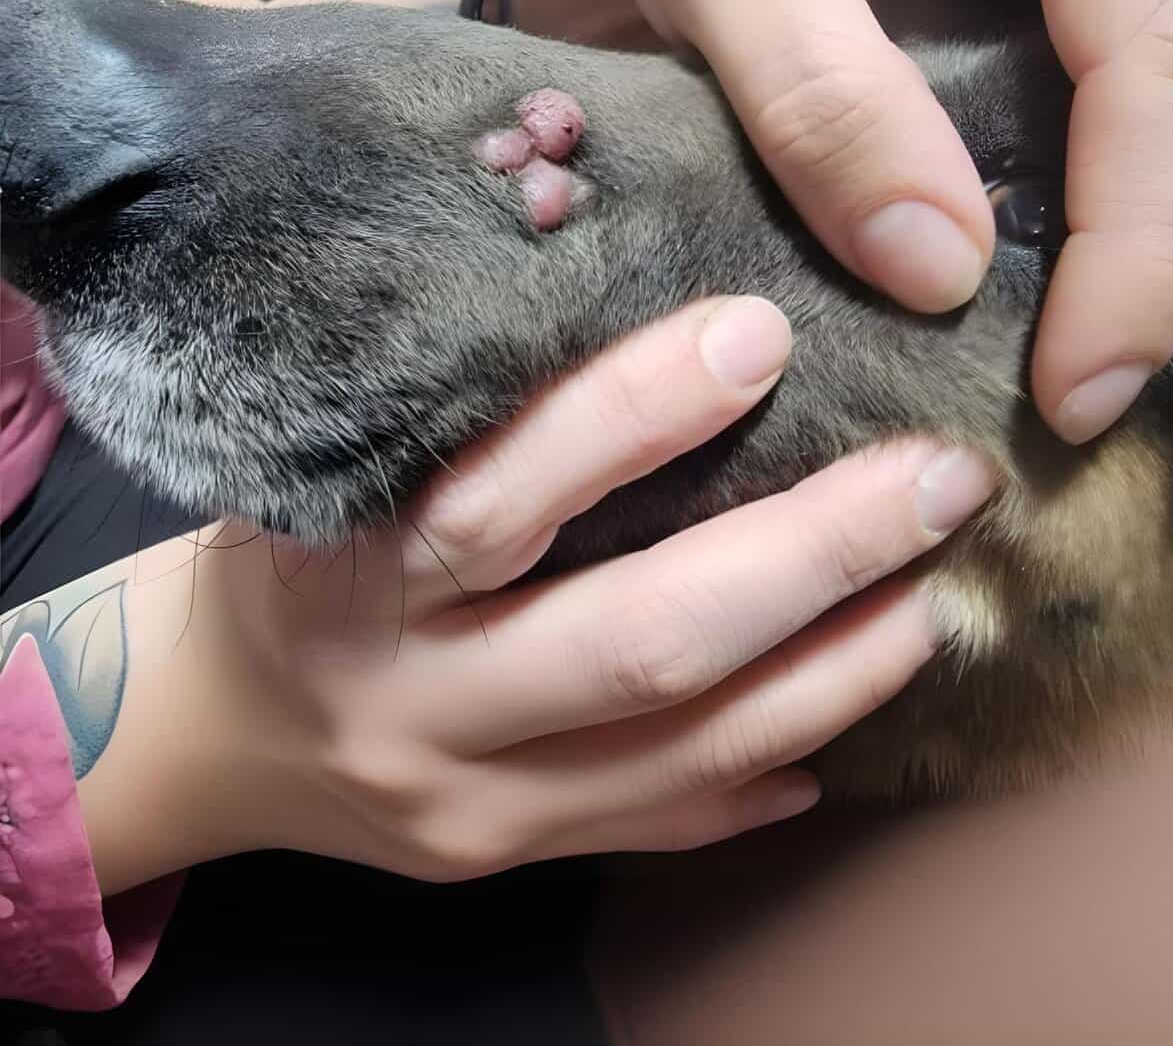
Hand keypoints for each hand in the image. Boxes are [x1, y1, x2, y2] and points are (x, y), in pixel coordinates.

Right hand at [89, 297, 992, 890]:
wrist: (215, 728)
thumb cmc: (293, 552)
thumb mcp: (341, 462)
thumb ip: (476, 416)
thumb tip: (676, 336)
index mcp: (352, 567)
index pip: (507, 490)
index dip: (637, 414)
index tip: (759, 335)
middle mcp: (411, 695)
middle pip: (639, 637)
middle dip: (812, 555)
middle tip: (939, 481)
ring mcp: (464, 798)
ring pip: (681, 745)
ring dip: (833, 669)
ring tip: (937, 593)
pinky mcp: (502, 854)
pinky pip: (662, 824)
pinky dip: (769, 763)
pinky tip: (857, 699)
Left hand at [504, 0, 1172, 445]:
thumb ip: (817, 95)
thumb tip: (948, 269)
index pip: (1160, 15)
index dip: (1141, 226)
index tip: (1072, 388)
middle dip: (1167, 244)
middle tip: (1082, 397)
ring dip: (1159, 227)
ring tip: (1085, 357)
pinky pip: (1172, 85)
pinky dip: (1139, 197)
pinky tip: (1091, 285)